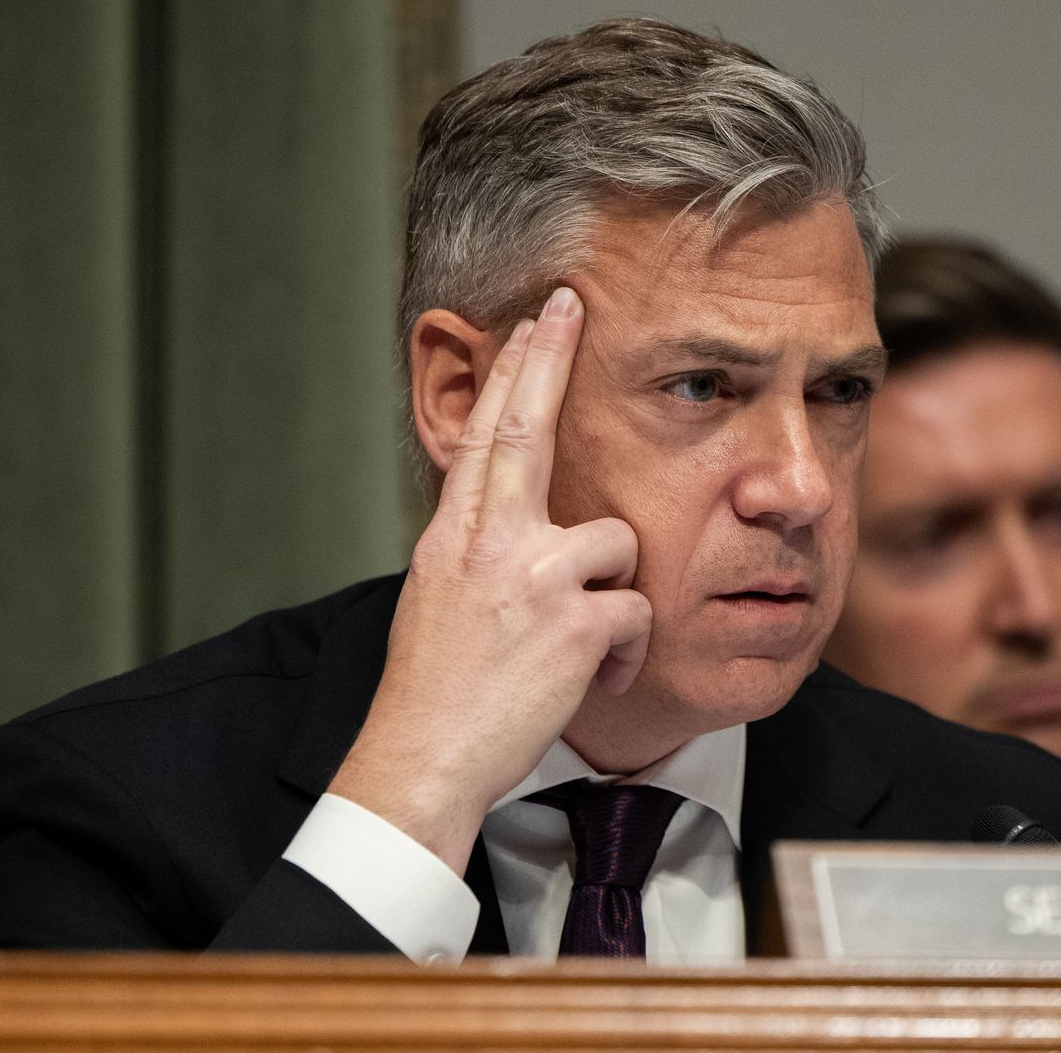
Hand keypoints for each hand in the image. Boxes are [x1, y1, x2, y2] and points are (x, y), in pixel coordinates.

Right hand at [327, 287, 649, 873]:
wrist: (426, 756)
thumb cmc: (437, 689)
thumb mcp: (439, 598)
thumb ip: (478, 548)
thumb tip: (508, 514)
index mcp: (453, 536)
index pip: (487, 435)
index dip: (514, 373)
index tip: (534, 323)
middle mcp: (489, 542)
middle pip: (526, 428)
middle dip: (549, 359)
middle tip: (570, 304)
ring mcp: (533, 576)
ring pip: (618, 541)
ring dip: (615, 593)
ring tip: (584, 643)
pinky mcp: (575, 621)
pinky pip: (635, 611)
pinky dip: (627, 650)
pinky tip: (599, 678)